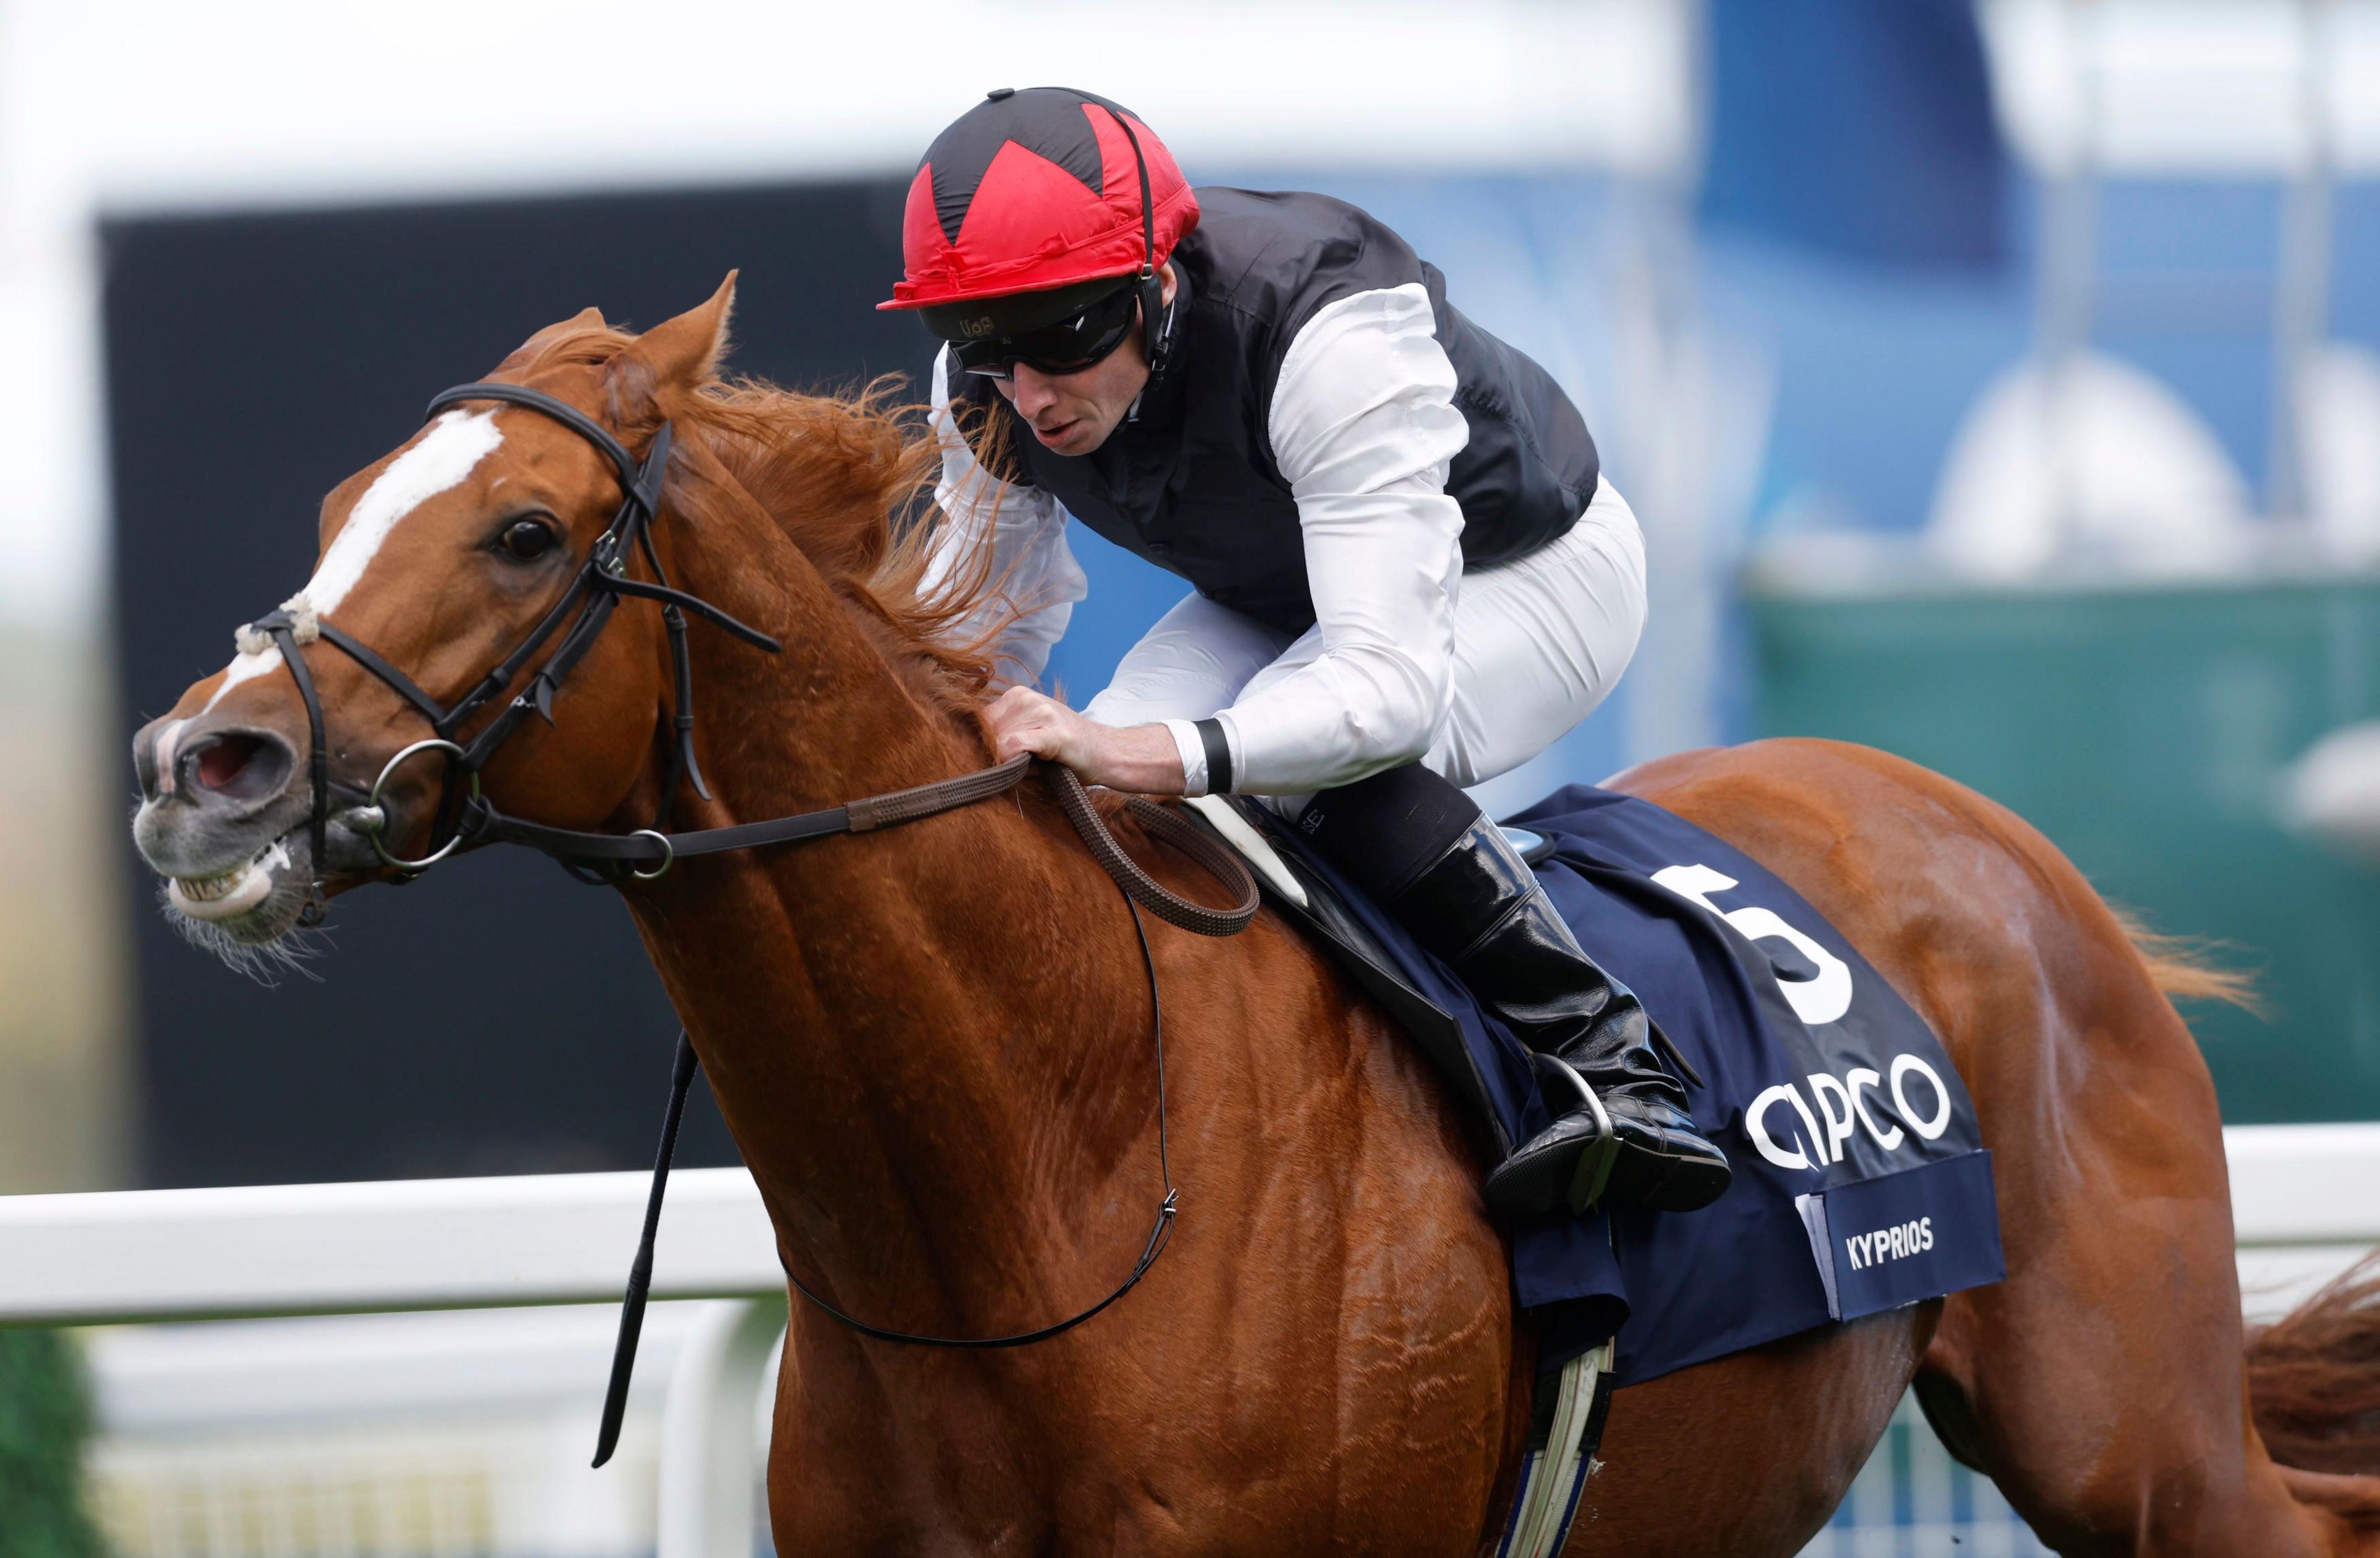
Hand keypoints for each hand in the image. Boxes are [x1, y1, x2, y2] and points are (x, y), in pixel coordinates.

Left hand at [984, 687, 1188, 794]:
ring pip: (998, 742)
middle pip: (986, 734)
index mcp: (1016, 695)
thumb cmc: (1065, 751)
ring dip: (1009, 762)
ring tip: (1035, 765)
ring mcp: (1040, 711)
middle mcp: (1025, 697)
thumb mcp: (1029, 737)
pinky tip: (1030, 765)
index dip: (983, 747)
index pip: (978, 723)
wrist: (1106, 753)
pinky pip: (1014, 746)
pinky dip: (1013, 760)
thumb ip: (1001, 741)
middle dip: (995, 756)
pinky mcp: (1052, 732)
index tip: (997, 763)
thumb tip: (967, 756)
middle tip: (1022, 766)